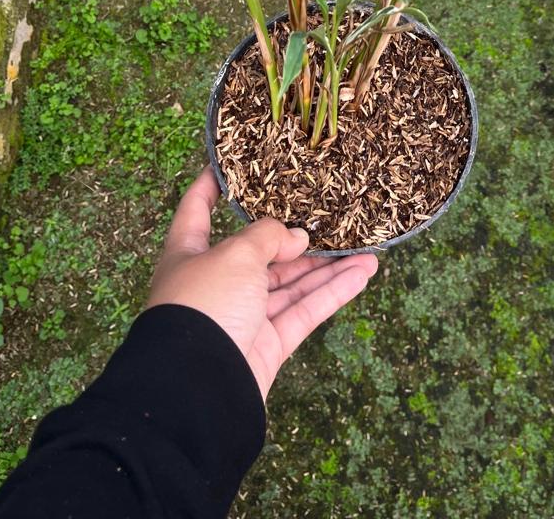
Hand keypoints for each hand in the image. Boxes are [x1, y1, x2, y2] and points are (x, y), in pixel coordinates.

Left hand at [146, 169, 379, 399]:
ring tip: (364, 245)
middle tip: (325, 213)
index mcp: (189, 254)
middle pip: (257, 251)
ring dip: (325, 266)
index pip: (196, 211)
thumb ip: (268, 236)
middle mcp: (215, 283)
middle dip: (292, 235)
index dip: (210, 187)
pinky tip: (364, 272)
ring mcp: (242, 317)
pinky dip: (333, 292)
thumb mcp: (235, 255)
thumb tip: (296, 238)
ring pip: (288, 283)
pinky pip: (304, 311)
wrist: (198, 390)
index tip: (228, 163)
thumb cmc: (205, 305)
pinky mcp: (267, 345)